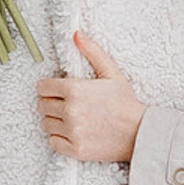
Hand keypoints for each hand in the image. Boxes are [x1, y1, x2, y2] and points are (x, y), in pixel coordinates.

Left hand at [38, 32, 146, 161]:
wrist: (141, 132)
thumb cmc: (126, 102)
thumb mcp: (111, 73)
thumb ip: (92, 52)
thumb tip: (75, 34)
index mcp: (75, 89)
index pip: (43, 88)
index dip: (49, 88)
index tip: (58, 91)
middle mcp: (70, 111)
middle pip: (42, 106)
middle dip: (51, 104)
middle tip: (66, 105)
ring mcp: (72, 131)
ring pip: (45, 124)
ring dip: (54, 121)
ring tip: (70, 119)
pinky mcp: (75, 149)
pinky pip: (53, 142)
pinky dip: (59, 138)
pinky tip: (72, 133)